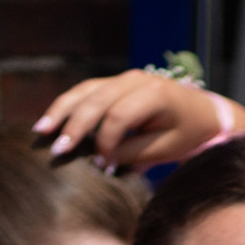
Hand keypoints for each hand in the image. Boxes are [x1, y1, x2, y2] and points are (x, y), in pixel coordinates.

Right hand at [34, 71, 244, 172]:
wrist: (203, 112)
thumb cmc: (188, 133)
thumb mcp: (167, 149)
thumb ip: (136, 153)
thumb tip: (102, 162)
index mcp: (155, 94)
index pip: (119, 117)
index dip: (105, 142)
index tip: (100, 166)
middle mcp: (135, 79)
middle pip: (97, 100)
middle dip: (74, 126)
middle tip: (57, 150)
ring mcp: (123, 78)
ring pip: (85, 91)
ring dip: (61, 110)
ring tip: (41, 130)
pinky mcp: (115, 83)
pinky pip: (86, 91)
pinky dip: (68, 105)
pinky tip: (50, 121)